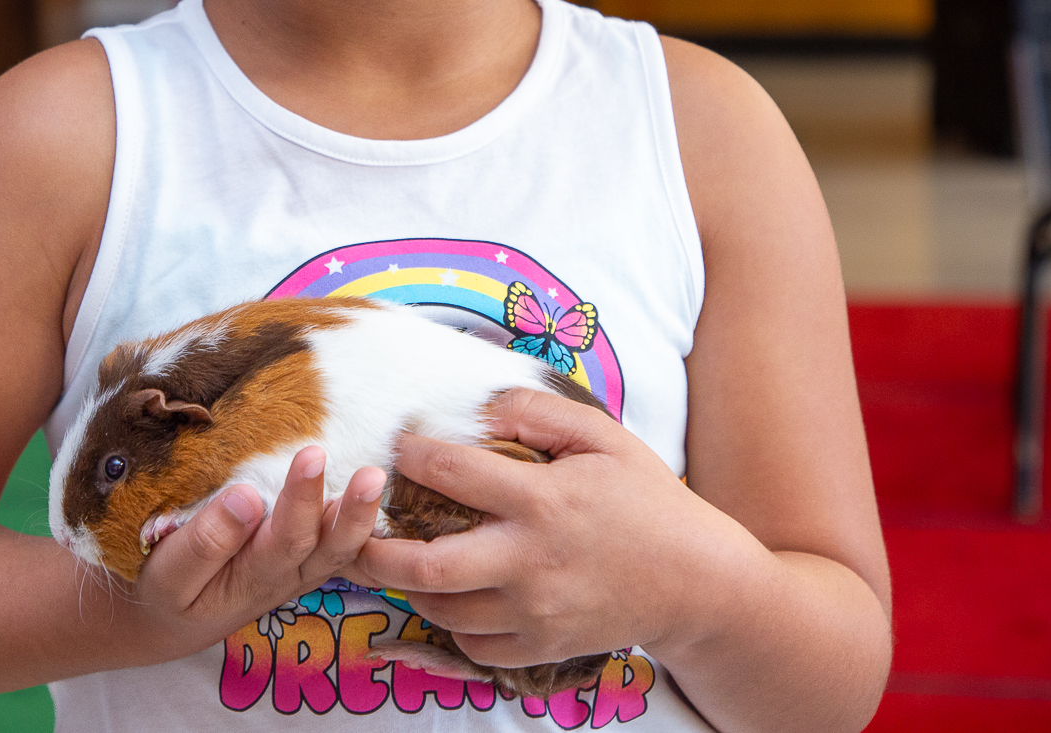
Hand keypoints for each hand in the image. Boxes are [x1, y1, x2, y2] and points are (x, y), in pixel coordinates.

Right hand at [123, 447, 385, 663]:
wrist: (170, 617)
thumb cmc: (166, 589)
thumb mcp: (170, 577)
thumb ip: (205, 542)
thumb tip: (245, 495)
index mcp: (253, 580)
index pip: (286, 540)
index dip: (302, 500)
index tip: (310, 456)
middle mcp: (288, 575)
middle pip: (327, 545)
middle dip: (348, 508)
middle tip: (370, 472)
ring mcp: (302, 567)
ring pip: (342, 547)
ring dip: (363, 514)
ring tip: (378, 476)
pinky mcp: (306, 554)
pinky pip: (340, 541)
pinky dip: (360, 519)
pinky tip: (374, 483)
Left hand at [346, 389, 732, 670]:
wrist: (697, 582)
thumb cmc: (646, 501)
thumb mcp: (602, 438)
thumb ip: (538, 413)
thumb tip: (480, 403)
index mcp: (544, 501)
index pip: (453, 473)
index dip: (413, 455)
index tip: (398, 447)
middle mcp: (531, 562)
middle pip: (426, 567)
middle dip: (375, 551)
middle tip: (353, 532)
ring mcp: (534, 613)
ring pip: (442, 610)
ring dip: (409, 586)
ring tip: (396, 561)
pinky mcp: (541, 647)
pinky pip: (473, 645)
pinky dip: (451, 622)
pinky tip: (450, 596)